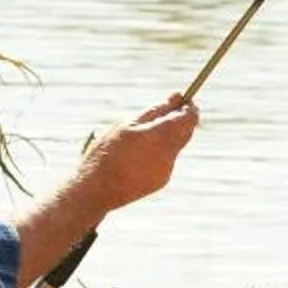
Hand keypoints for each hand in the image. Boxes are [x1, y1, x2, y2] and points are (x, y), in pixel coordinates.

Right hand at [81, 93, 197, 214]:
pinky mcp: (162, 181)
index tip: (183, 100)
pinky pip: (166, 160)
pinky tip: (135, 158)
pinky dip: (156, 153)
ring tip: (137, 141)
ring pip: (174, 145)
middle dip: (177, 121)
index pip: (190, 118)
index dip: (189, 107)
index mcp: (161, 136)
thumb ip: (156, 110)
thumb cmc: (107, 152)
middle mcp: (169, 153)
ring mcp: (168, 169)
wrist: (97, 190)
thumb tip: (177, 96)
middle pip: (186, 131)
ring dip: (164, 137)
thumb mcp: (127, 124)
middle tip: (160, 115)